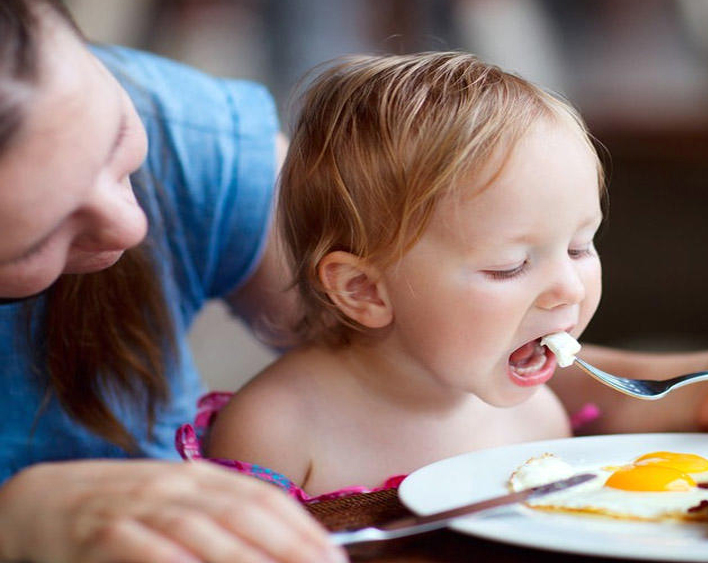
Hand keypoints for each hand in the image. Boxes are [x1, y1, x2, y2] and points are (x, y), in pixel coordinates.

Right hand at [0, 459, 345, 562]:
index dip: (304, 529)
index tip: (335, 559)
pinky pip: (145, 548)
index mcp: (204, 477)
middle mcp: (179, 486)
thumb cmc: (129, 508)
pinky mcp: (104, 531)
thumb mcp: (183, 501)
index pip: (266, 500)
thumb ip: (227, 518)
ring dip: (244, 558)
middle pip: (244, 515)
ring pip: (202, 531)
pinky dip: (175, 561)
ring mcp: (142, 506)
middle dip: (289, 547)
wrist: (47, 499)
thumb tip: (287, 541)